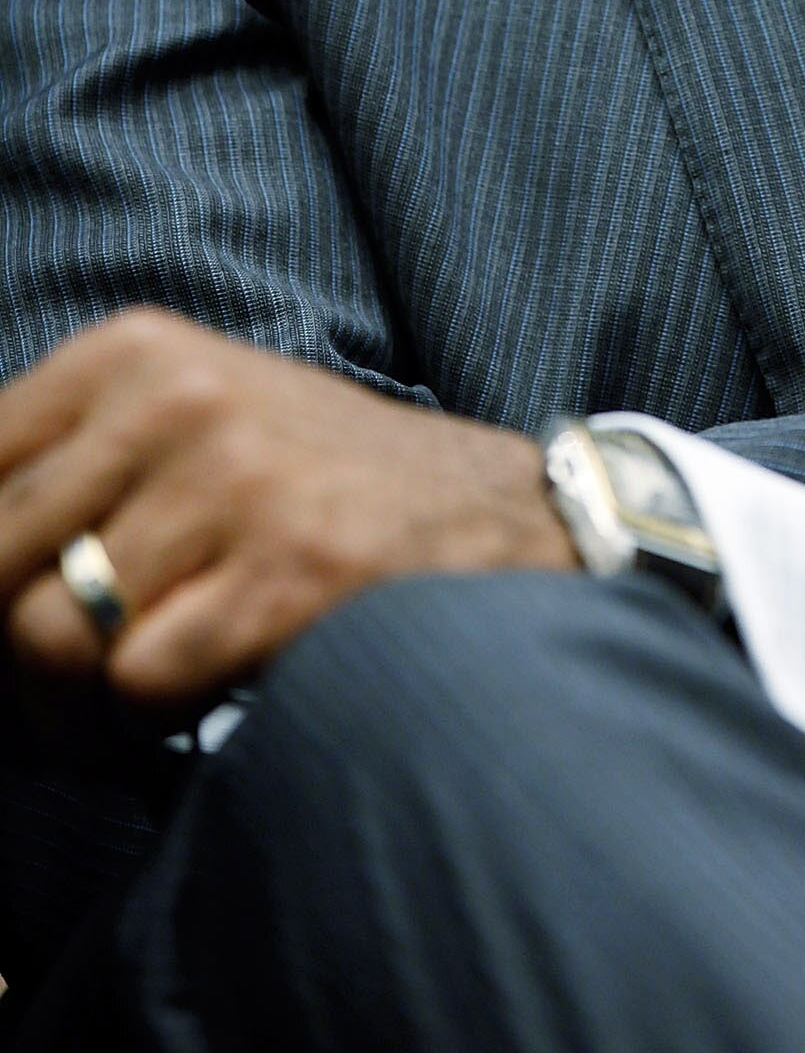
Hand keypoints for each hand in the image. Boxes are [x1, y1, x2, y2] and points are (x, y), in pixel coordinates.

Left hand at [0, 311, 576, 710]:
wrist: (491, 509)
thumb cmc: (311, 480)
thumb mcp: (185, 419)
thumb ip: (65, 469)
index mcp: (133, 350)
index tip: (9, 613)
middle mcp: (176, 397)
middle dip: (8, 657)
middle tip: (52, 695)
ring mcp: (235, 478)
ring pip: (53, 636)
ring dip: (74, 702)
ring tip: (127, 698)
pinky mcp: (287, 568)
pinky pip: (138, 682)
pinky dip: (150, 720)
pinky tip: (197, 697)